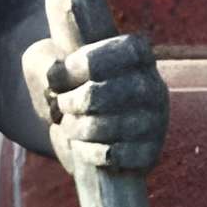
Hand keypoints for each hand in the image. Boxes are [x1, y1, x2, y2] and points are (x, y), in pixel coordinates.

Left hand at [23, 23, 169, 175]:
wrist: (81, 134)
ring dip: (75, 129)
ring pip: (101, 127)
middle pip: (98, 94)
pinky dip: (88, 153)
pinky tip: (84, 148)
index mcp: (137, 55)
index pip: (119, 51)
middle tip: (61, 104)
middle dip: (70, 102)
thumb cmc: (67, 90)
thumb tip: (55, 72)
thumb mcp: (51, 65)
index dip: (82, 64)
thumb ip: (51, 60)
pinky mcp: (149, 152)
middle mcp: (153, 86)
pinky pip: (111, 155)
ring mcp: (155, 121)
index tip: (60, 76)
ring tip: (71, 126)